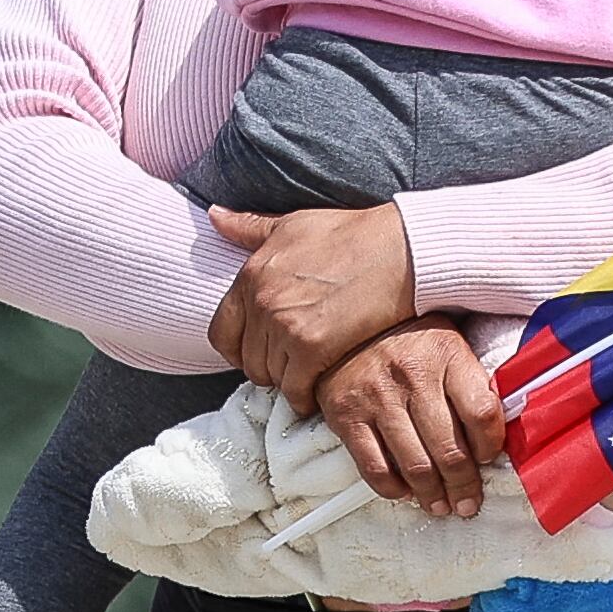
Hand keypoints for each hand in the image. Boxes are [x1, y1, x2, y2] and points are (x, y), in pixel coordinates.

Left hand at [208, 203, 415, 411]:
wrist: (399, 251)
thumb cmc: (350, 234)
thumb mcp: (293, 224)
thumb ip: (249, 227)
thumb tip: (213, 215)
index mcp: (251, 275)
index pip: (221, 333)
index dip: (238, 348)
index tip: (260, 350)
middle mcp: (262, 302)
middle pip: (247, 360)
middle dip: (268, 366)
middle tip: (291, 365)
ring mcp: (285, 326)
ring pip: (270, 376)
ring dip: (288, 381)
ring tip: (308, 373)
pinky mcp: (312, 348)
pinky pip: (294, 389)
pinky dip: (304, 397)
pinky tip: (316, 391)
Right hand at [316, 315, 505, 517]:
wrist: (345, 328)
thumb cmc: (408, 343)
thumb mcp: (449, 345)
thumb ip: (472, 382)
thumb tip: (496, 434)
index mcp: (447, 355)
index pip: (482, 412)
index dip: (491, 445)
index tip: (488, 458)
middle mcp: (412, 375)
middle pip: (450, 449)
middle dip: (464, 486)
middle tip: (467, 502)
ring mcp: (377, 398)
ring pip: (415, 465)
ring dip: (432, 495)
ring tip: (440, 505)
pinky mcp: (347, 416)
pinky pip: (375, 468)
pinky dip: (393, 489)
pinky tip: (405, 490)